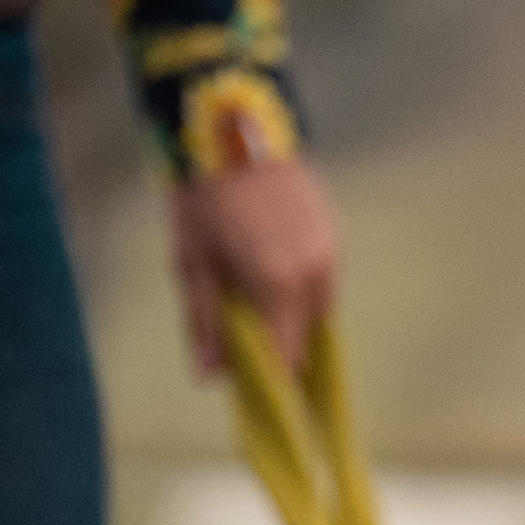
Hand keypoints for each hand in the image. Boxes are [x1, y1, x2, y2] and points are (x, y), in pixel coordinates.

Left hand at [169, 155, 340, 379]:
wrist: (233, 127)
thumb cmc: (205, 195)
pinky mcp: (332, 236)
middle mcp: (313, 274)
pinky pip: (322, 283)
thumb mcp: (192, 261)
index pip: (284, 356)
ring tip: (256, 309)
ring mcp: (328, 254)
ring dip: (292, 321)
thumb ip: (204, 322)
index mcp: (275, 284)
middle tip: (248, 354)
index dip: (272, 383)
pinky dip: (300, 294)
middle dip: (280, 353)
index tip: (256, 396)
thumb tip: (211, 376)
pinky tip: (272, 278)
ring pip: (317, 313)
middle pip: (305, 339)